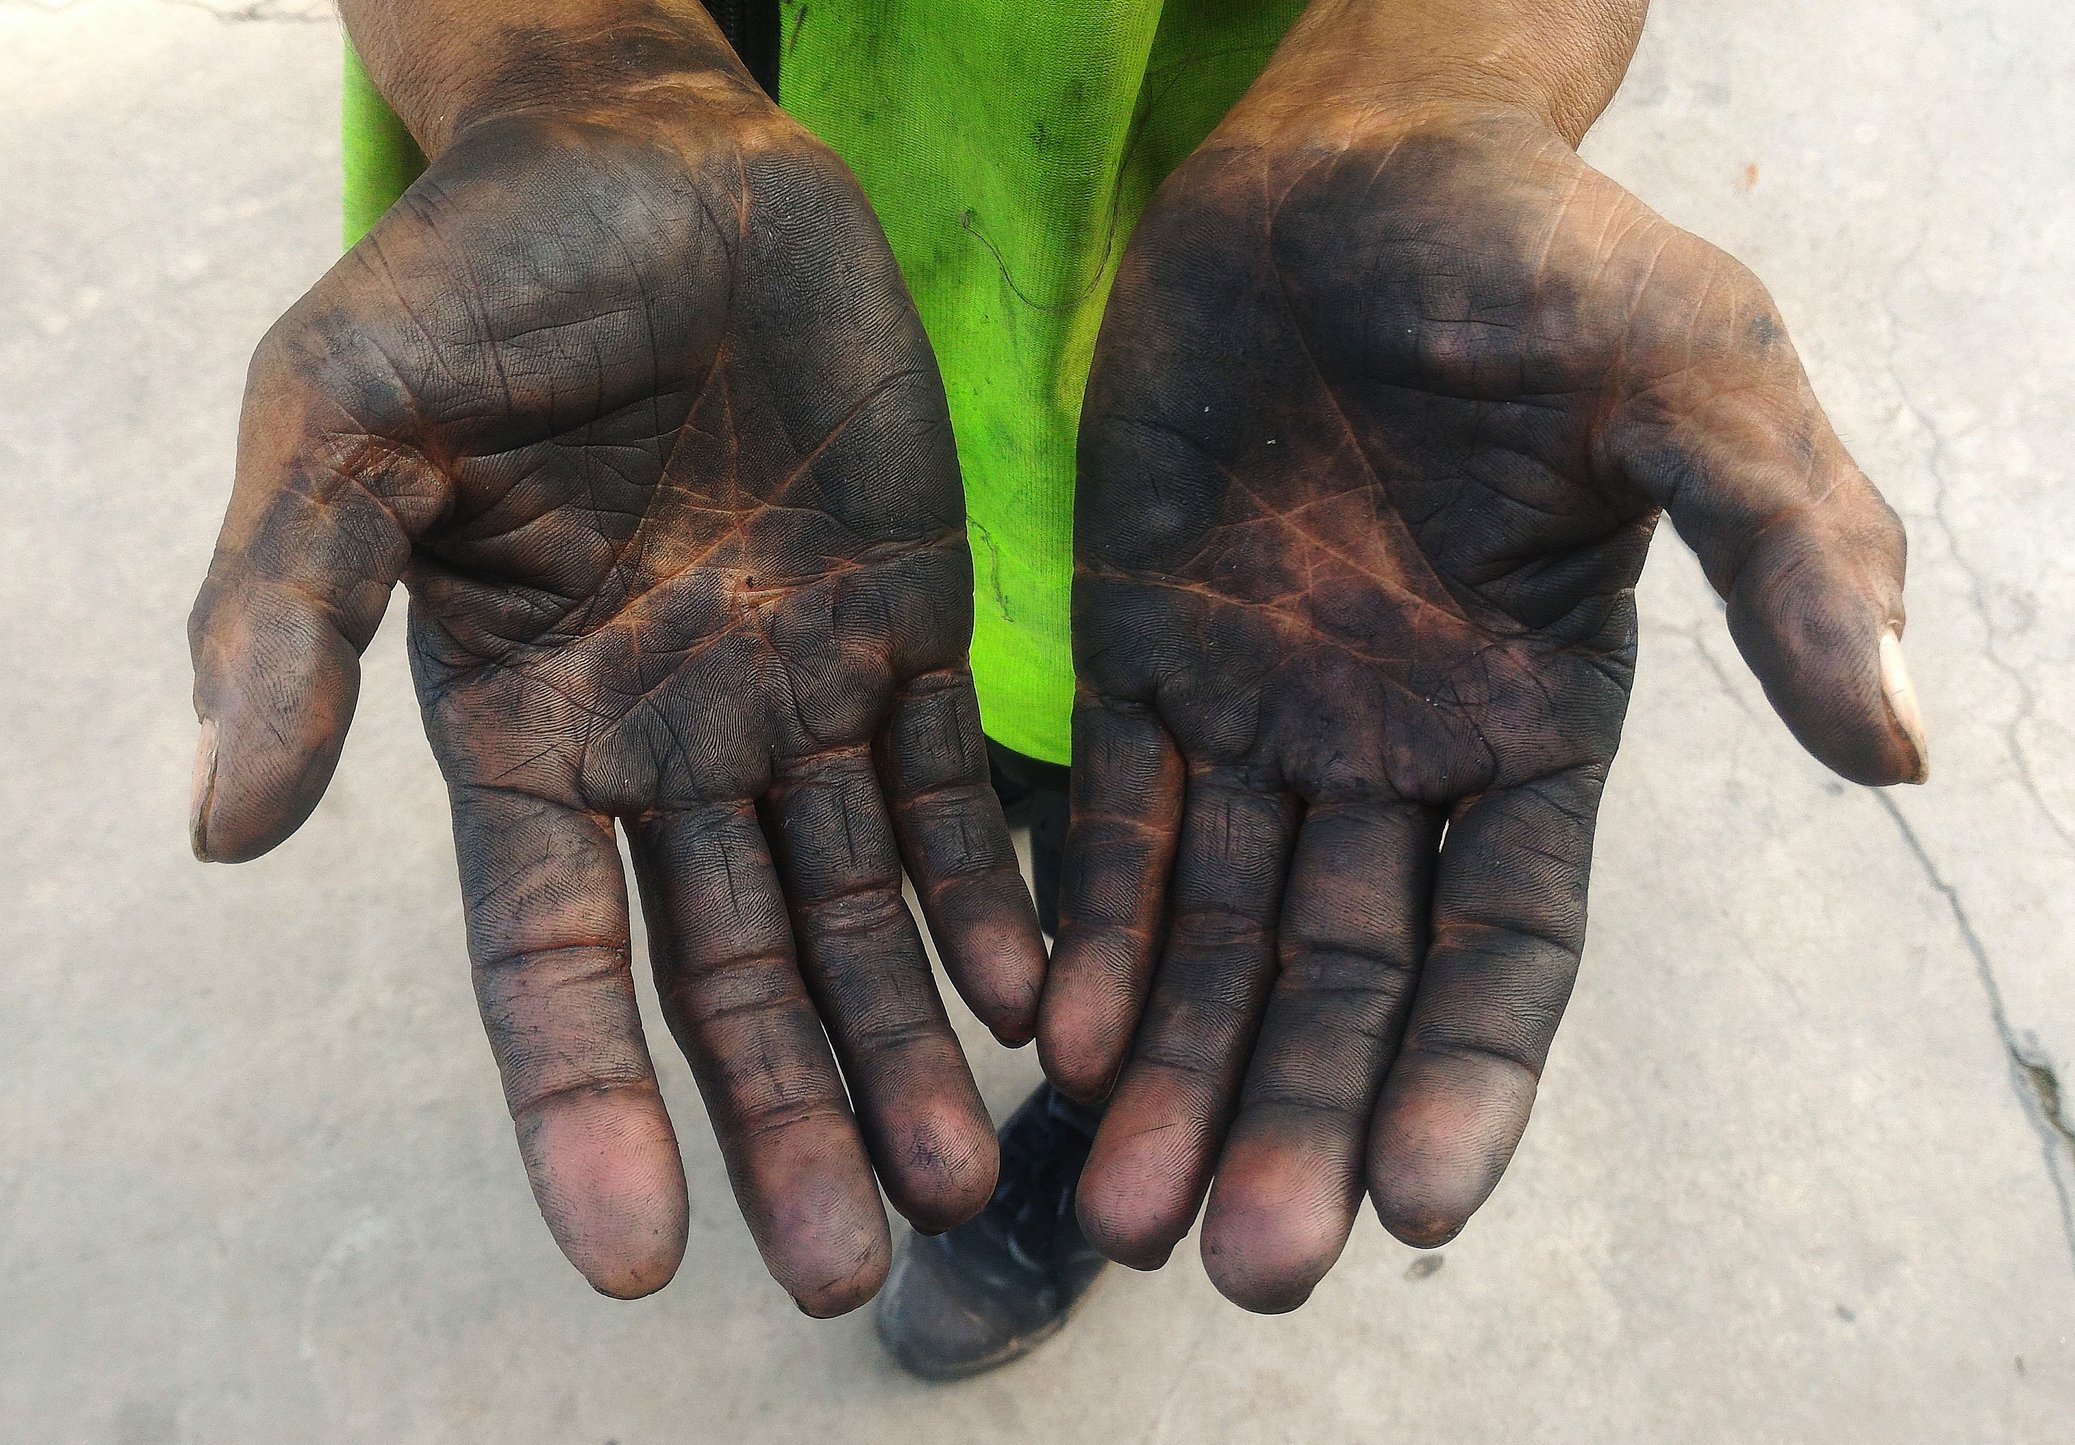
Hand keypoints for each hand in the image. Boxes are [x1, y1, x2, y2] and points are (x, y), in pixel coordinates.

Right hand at [188, 77, 1042, 1310]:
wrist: (653, 158)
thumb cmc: (478, 272)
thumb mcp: (343, 419)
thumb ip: (288, 613)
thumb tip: (226, 828)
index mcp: (521, 728)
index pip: (548, 960)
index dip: (584, 1106)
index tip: (637, 1257)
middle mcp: (663, 745)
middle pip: (723, 975)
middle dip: (783, 1114)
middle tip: (852, 1262)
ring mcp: (794, 695)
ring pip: (852, 911)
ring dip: (902, 1043)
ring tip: (960, 1179)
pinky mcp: (910, 627)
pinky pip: (952, 789)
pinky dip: (990, 893)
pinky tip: (1031, 999)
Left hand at [1041, 103, 1923, 1309]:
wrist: (1351, 160)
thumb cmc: (1538, 259)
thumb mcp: (1697, 381)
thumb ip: (1789, 553)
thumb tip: (1905, 744)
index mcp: (1532, 722)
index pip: (1506, 944)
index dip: (1465, 1075)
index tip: (1412, 1206)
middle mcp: (1391, 748)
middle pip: (1342, 976)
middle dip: (1292, 1115)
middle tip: (1237, 1264)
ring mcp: (1258, 707)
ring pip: (1210, 926)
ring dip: (1168, 1064)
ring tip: (1107, 1204)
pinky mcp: (1139, 649)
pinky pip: (1107, 814)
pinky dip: (1082, 922)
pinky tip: (1049, 1033)